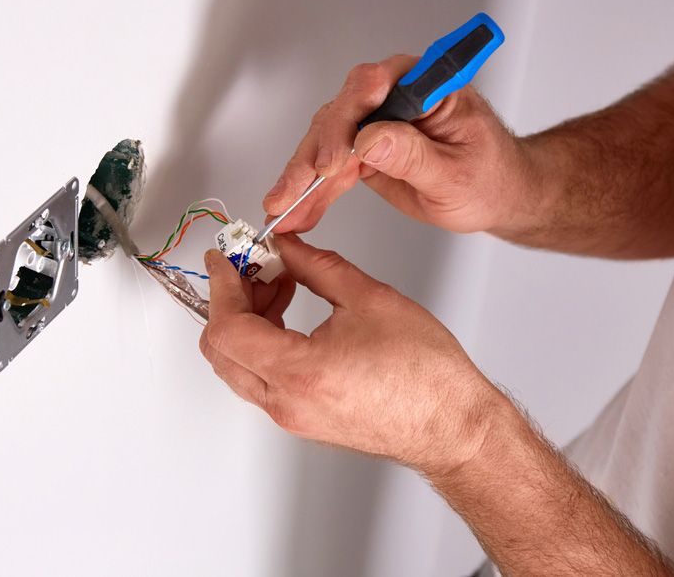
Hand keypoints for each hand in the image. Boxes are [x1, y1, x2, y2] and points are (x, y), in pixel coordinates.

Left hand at [199, 235, 500, 474]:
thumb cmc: (426, 376)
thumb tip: (287, 247)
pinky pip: (260, 378)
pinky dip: (262, 341)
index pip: (228, 328)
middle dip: (229, 300)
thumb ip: (317, 267)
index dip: (221, 286)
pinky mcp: (301, 419)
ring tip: (278, 283)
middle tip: (251, 266)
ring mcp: (290, 416)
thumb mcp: (369, 299)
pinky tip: (287, 312)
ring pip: (238, 364)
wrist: (452, 426)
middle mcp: (285, 402)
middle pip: (221, 349)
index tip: (224, 259)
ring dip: (245, 320)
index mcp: (299, 373)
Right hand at [262, 55, 535, 234]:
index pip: (373, 85)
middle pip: (339, 115)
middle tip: (294, 192)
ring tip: (283, 210)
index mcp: (425, 84)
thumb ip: (413, 155)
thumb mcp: (456, 173)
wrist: (496, 193)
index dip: (346, 119)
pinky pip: (330, 166)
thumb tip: (370, 139)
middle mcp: (394, 94)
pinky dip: (311, 191)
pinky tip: (296, 211)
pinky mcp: (363, 148)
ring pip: (324, 142)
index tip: (333, 157)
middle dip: (311, 157)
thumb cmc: (491, 177)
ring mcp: (375, 120)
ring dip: (300, 178)